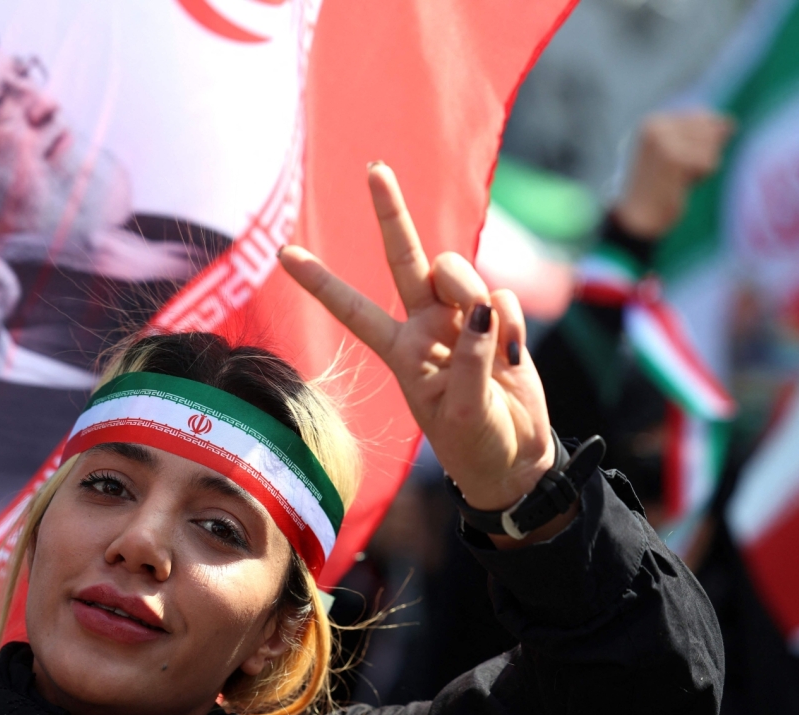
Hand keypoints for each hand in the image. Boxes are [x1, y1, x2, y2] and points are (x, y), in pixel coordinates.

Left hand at [279, 163, 556, 531]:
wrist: (515, 460)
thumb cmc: (477, 444)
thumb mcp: (465, 412)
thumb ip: (471, 360)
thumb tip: (481, 311)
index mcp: (400, 351)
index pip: (353, 309)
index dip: (320, 282)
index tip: (284, 253)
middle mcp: (425, 326)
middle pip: (403, 258)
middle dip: (390, 213)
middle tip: (374, 169)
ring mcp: (462, 319)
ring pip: (459, 273)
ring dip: (473, 294)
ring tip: (493, 343)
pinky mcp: (499, 320)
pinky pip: (503, 298)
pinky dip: (513, 323)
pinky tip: (514, 355)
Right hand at [613, 110, 733, 239]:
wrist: (637, 218)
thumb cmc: (657, 187)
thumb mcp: (677, 153)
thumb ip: (703, 135)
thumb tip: (731, 123)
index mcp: (653, 122)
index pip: (701, 117)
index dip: (702, 142)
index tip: (676, 162)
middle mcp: (656, 127)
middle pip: (709, 129)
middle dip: (702, 153)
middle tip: (676, 172)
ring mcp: (664, 142)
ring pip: (711, 145)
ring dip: (702, 166)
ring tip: (677, 178)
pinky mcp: (675, 159)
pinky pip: (709, 162)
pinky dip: (701, 177)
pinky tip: (680, 184)